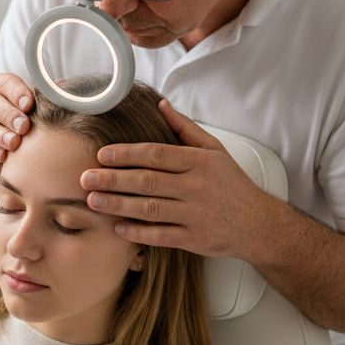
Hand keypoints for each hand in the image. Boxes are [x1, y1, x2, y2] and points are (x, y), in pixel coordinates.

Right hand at [0, 73, 34, 165]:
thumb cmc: (20, 120)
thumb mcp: (30, 107)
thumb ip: (43, 97)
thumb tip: (62, 87)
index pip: (5, 83)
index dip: (17, 92)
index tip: (29, 104)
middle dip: (9, 115)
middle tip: (23, 126)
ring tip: (14, 143)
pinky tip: (2, 156)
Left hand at [80, 99, 276, 259]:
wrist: (259, 224)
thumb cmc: (232, 184)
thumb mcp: (214, 150)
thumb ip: (185, 128)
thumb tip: (160, 104)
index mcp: (199, 162)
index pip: (156, 155)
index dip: (126, 154)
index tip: (101, 155)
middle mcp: (197, 187)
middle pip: (148, 181)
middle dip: (113, 179)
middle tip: (85, 177)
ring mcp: (196, 214)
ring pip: (150, 209)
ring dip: (118, 205)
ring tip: (93, 201)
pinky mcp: (195, 239)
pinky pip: (161, 236)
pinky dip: (138, 233)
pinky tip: (117, 228)